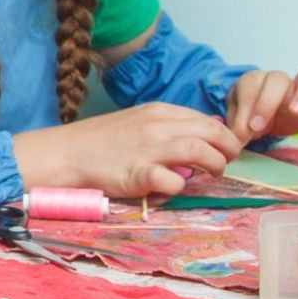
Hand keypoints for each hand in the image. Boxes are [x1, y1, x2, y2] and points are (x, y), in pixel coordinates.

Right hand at [13, 102, 243, 197]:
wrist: (68, 152)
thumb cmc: (103, 140)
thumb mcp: (139, 120)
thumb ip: (169, 125)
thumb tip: (204, 134)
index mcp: (159, 111)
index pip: (207, 120)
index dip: (225, 136)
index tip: (225, 150)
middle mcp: (157, 126)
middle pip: (211, 132)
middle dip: (229, 149)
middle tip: (226, 163)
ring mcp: (148, 150)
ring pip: (199, 151)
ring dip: (215, 165)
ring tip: (213, 175)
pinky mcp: (137, 175)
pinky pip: (172, 181)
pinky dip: (180, 186)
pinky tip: (174, 187)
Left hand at [226, 68, 297, 143]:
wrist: (262, 122)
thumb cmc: (248, 119)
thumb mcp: (238, 123)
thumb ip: (237, 127)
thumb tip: (238, 138)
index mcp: (254, 82)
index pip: (252, 84)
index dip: (248, 105)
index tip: (248, 128)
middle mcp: (278, 80)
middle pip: (278, 78)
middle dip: (268, 101)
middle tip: (261, 126)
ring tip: (296, 112)